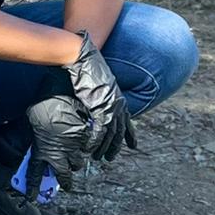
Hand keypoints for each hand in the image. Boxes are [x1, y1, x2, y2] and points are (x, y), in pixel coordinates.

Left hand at [26, 93, 94, 191]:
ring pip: (79, 162)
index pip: (34, 174)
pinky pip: (88, 146)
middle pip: (64, 174)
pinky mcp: (84, 138)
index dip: (33, 188)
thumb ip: (33, 133)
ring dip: (78, 160)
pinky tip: (89, 137)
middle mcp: (57, 153)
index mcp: (40, 150)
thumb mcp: (30, 121)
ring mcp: (72, 147)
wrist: (55, 95)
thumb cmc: (40, 106)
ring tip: (78, 155)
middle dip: (66, 179)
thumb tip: (33, 135)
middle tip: (68, 181)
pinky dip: (88, 143)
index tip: (32, 198)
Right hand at [66, 35, 135, 162]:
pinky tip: (89, 148)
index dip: (130, 134)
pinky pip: (100, 129)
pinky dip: (94, 140)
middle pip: (120, 130)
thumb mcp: (94, 86)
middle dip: (116, 146)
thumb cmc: (83, 68)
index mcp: (117, 97)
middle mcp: (118, 102)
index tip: (132, 145)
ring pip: (112, 134)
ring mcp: (111, 105)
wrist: (81, 56)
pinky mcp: (102, 106)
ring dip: (105, 147)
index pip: (127, 120)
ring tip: (99, 157)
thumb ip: (95, 98)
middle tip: (111, 157)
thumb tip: (90, 105)